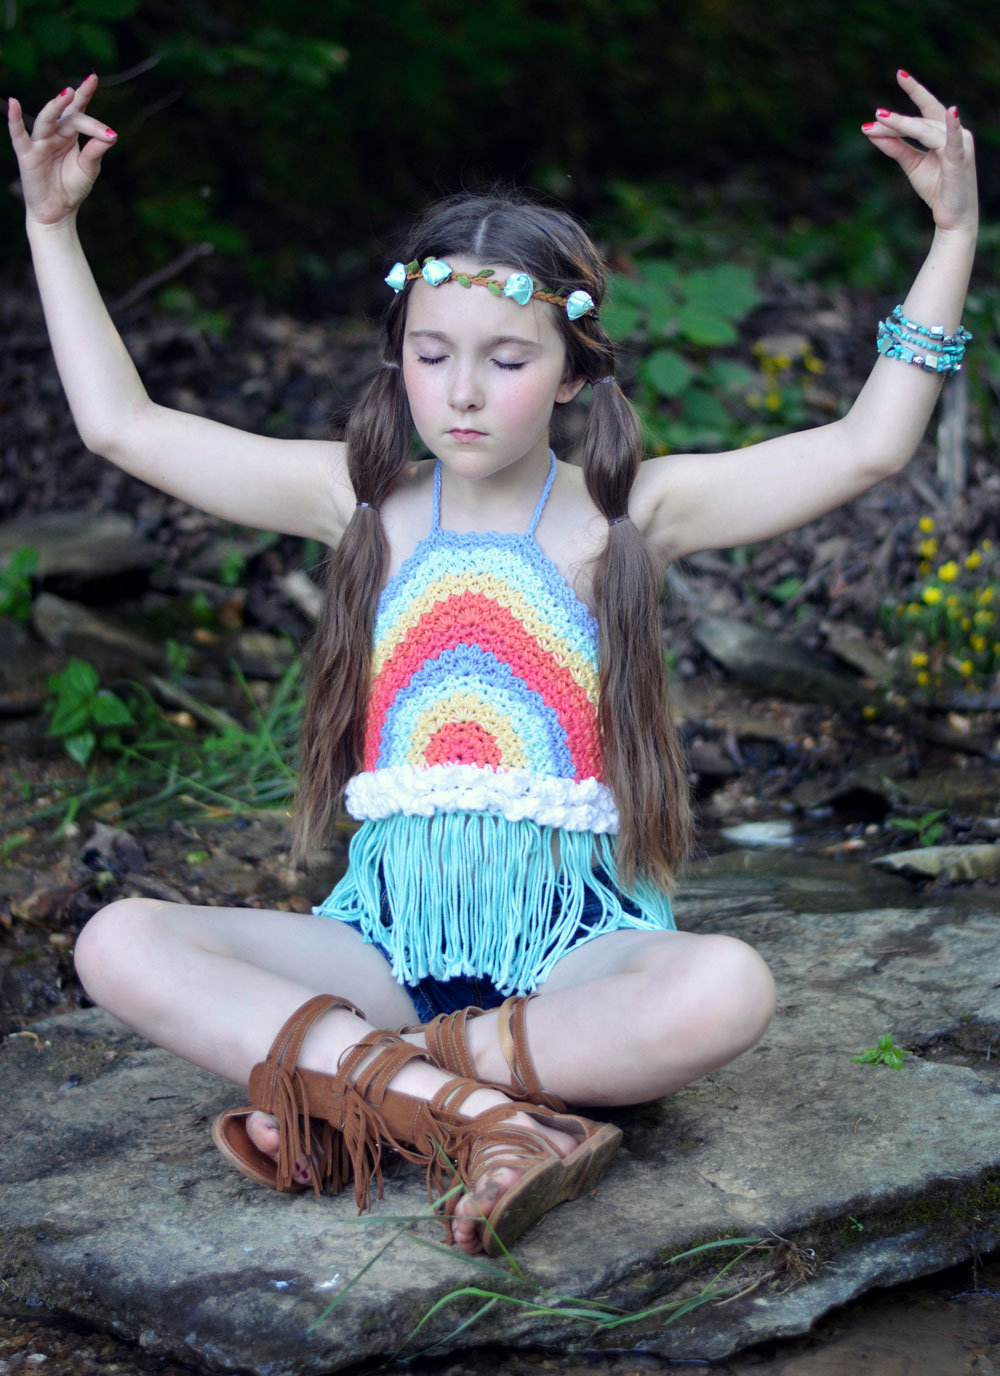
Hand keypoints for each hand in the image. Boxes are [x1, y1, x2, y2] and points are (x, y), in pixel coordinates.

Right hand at [8, 75, 117, 226]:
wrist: (58, 212)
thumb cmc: (72, 188)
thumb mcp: (88, 169)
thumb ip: (96, 152)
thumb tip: (111, 135)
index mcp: (70, 134)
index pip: (78, 111)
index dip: (84, 94)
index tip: (92, 77)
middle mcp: (54, 134)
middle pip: (68, 117)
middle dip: (81, 113)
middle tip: (90, 104)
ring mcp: (39, 142)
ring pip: (45, 120)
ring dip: (55, 107)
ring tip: (66, 94)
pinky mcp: (27, 154)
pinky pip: (18, 135)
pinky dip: (14, 119)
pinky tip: (13, 104)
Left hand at [863, 71, 976, 235]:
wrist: (950, 217)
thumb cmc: (936, 189)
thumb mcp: (911, 164)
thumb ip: (894, 146)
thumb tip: (870, 130)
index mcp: (943, 133)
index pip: (926, 108)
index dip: (915, 90)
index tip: (900, 73)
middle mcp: (955, 134)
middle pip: (922, 120)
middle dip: (898, 119)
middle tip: (875, 115)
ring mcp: (959, 146)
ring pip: (927, 130)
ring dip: (904, 125)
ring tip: (882, 119)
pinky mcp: (959, 160)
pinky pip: (953, 142)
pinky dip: (952, 128)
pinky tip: (953, 112)